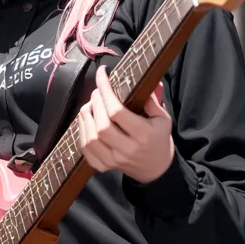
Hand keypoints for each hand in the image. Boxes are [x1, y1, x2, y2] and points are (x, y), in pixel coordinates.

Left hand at [77, 65, 173, 183]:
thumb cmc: (158, 139)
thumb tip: (138, 80)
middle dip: (95, 103)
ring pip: (90, 138)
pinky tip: (86, 120)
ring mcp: (113, 160)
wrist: (155, 169)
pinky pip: (85, 149)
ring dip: (85, 117)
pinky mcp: (103, 166)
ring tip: (90, 104)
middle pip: (102, 125)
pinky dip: (82, 132)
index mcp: (144, 135)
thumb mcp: (163, 119)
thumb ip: (151, 100)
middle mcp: (127, 150)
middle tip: (97, 92)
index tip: (102, 74)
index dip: (106, 91)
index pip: (117, 111)